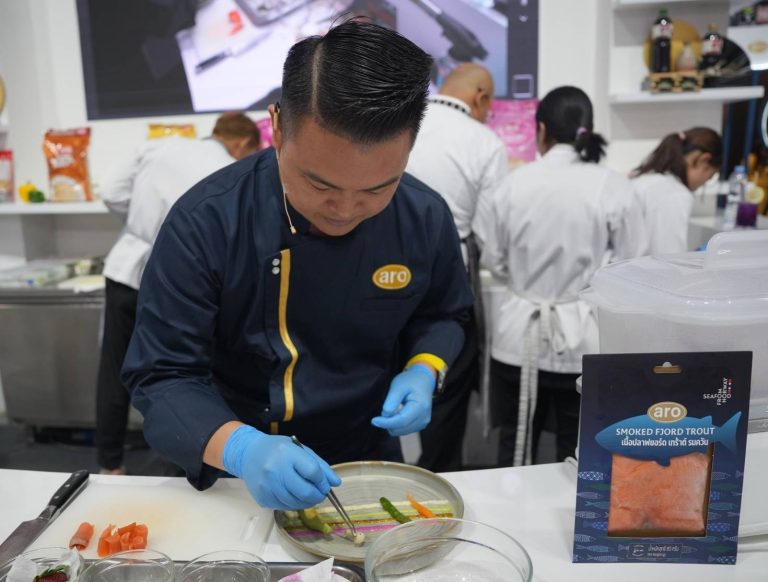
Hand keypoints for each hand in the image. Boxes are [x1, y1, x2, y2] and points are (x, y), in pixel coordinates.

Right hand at [222, 426, 340, 509]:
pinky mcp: (263, 498)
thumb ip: (320, 465)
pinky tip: (293, 495)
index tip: (325, 484)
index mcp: (287, 454)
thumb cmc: (278, 450)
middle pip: (305, 492)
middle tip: (320, 494)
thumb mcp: (300, 450)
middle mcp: (275, 470)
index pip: (312, 472)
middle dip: (317, 496)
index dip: (323, 481)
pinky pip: (284, 507)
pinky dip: (293, 504)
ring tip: (307, 494)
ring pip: (296, 503)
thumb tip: (335, 483)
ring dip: (307, 502)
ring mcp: (267, 486)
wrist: (248, 454)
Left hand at [371, 364, 435, 436]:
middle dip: (387, 422)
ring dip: (391, 423)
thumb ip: (392, 400)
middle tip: (386, 407)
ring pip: (399, 431)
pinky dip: (396, 423)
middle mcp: (423, 419)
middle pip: (399, 429)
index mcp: (421, 407)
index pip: (401, 421)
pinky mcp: (419, 426)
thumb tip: (385, 415)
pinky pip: (402, 430)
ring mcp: (422, 424)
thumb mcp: (399, 385)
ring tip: (394, 407)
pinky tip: (398, 412)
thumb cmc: (410, 381)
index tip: (373, 420)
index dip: (386, 422)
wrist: (424, 381)